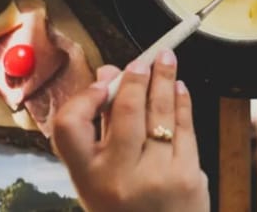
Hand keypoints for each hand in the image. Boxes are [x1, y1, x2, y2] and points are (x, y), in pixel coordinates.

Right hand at [52, 51, 209, 211]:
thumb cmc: (126, 208)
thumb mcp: (99, 179)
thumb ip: (101, 128)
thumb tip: (108, 75)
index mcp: (87, 178)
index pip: (69, 126)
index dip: (83, 98)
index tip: (101, 83)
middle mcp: (118, 177)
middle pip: (126, 111)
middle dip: (137, 78)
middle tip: (144, 59)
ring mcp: (156, 177)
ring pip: (160, 113)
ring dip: (165, 80)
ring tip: (167, 60)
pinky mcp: (187, 176)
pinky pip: (185, 128)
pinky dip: (182, 102)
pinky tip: (179, 88)